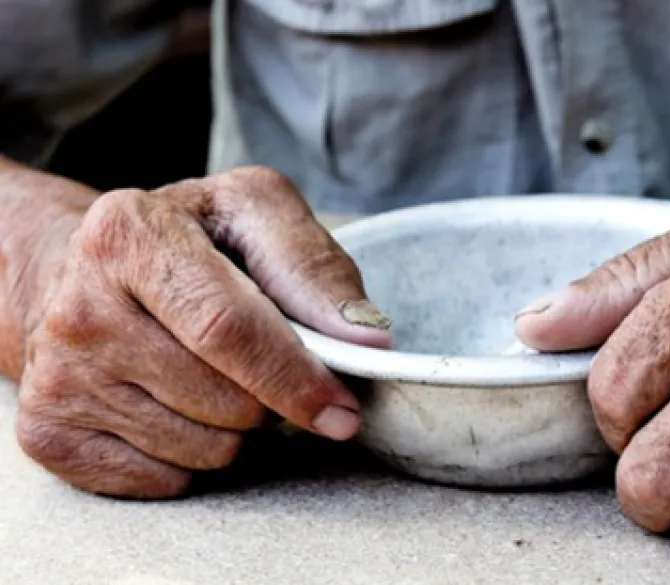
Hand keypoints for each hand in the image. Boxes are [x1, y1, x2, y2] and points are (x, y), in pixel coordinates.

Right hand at [15, 167, 390, 498]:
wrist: (83, 272)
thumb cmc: (187, 242)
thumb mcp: (254, 215)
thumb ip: (314, 267)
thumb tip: (366, 340)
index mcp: (130, 234)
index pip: (226, 328)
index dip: (295, 376)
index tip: (342, 409)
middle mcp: (79, 304)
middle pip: (222, 398)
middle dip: (271, 399)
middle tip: (263, 366)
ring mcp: (58, 373)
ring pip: (201, 447)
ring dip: (235, 427)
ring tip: (212, 376)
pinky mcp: (49, 429)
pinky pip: (165, 479)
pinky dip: (193, 455)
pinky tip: (175, 405)